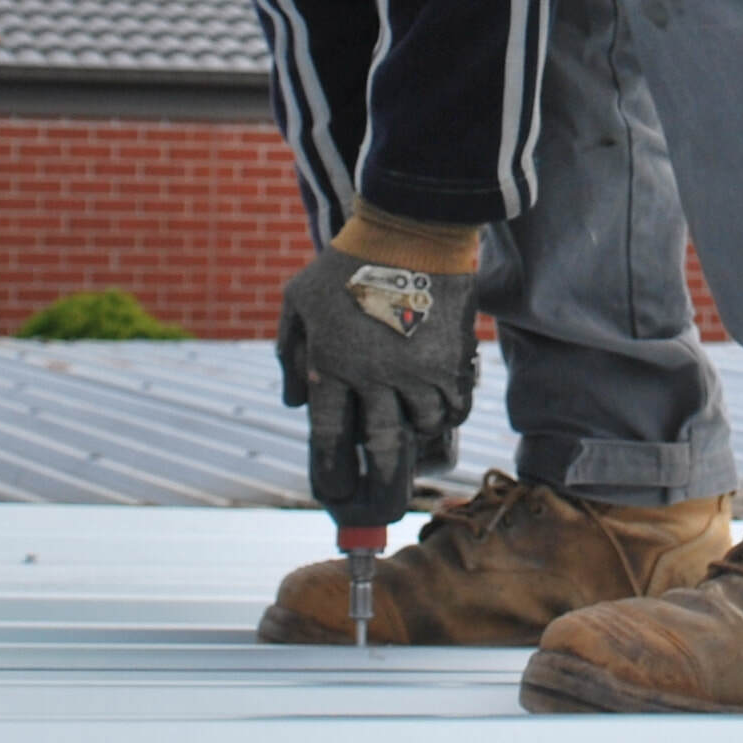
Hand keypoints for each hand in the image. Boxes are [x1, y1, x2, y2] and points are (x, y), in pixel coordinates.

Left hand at [276, 228, 481, 524]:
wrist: (408, 231)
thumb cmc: (345, 264)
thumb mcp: (297, 301)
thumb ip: (288, 353)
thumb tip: (291, 403)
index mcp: (331, 365)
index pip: (329, 439)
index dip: (330, 476)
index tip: (333, 498)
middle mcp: (374, 377)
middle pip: (381, 451)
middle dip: (379, 489)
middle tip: (378, 511)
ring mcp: (417, 371)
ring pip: (422, 431)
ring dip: (416, 441)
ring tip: (410, 439)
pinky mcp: (451, 360)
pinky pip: (454, 409)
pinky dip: (447, 417)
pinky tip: (438, 412)